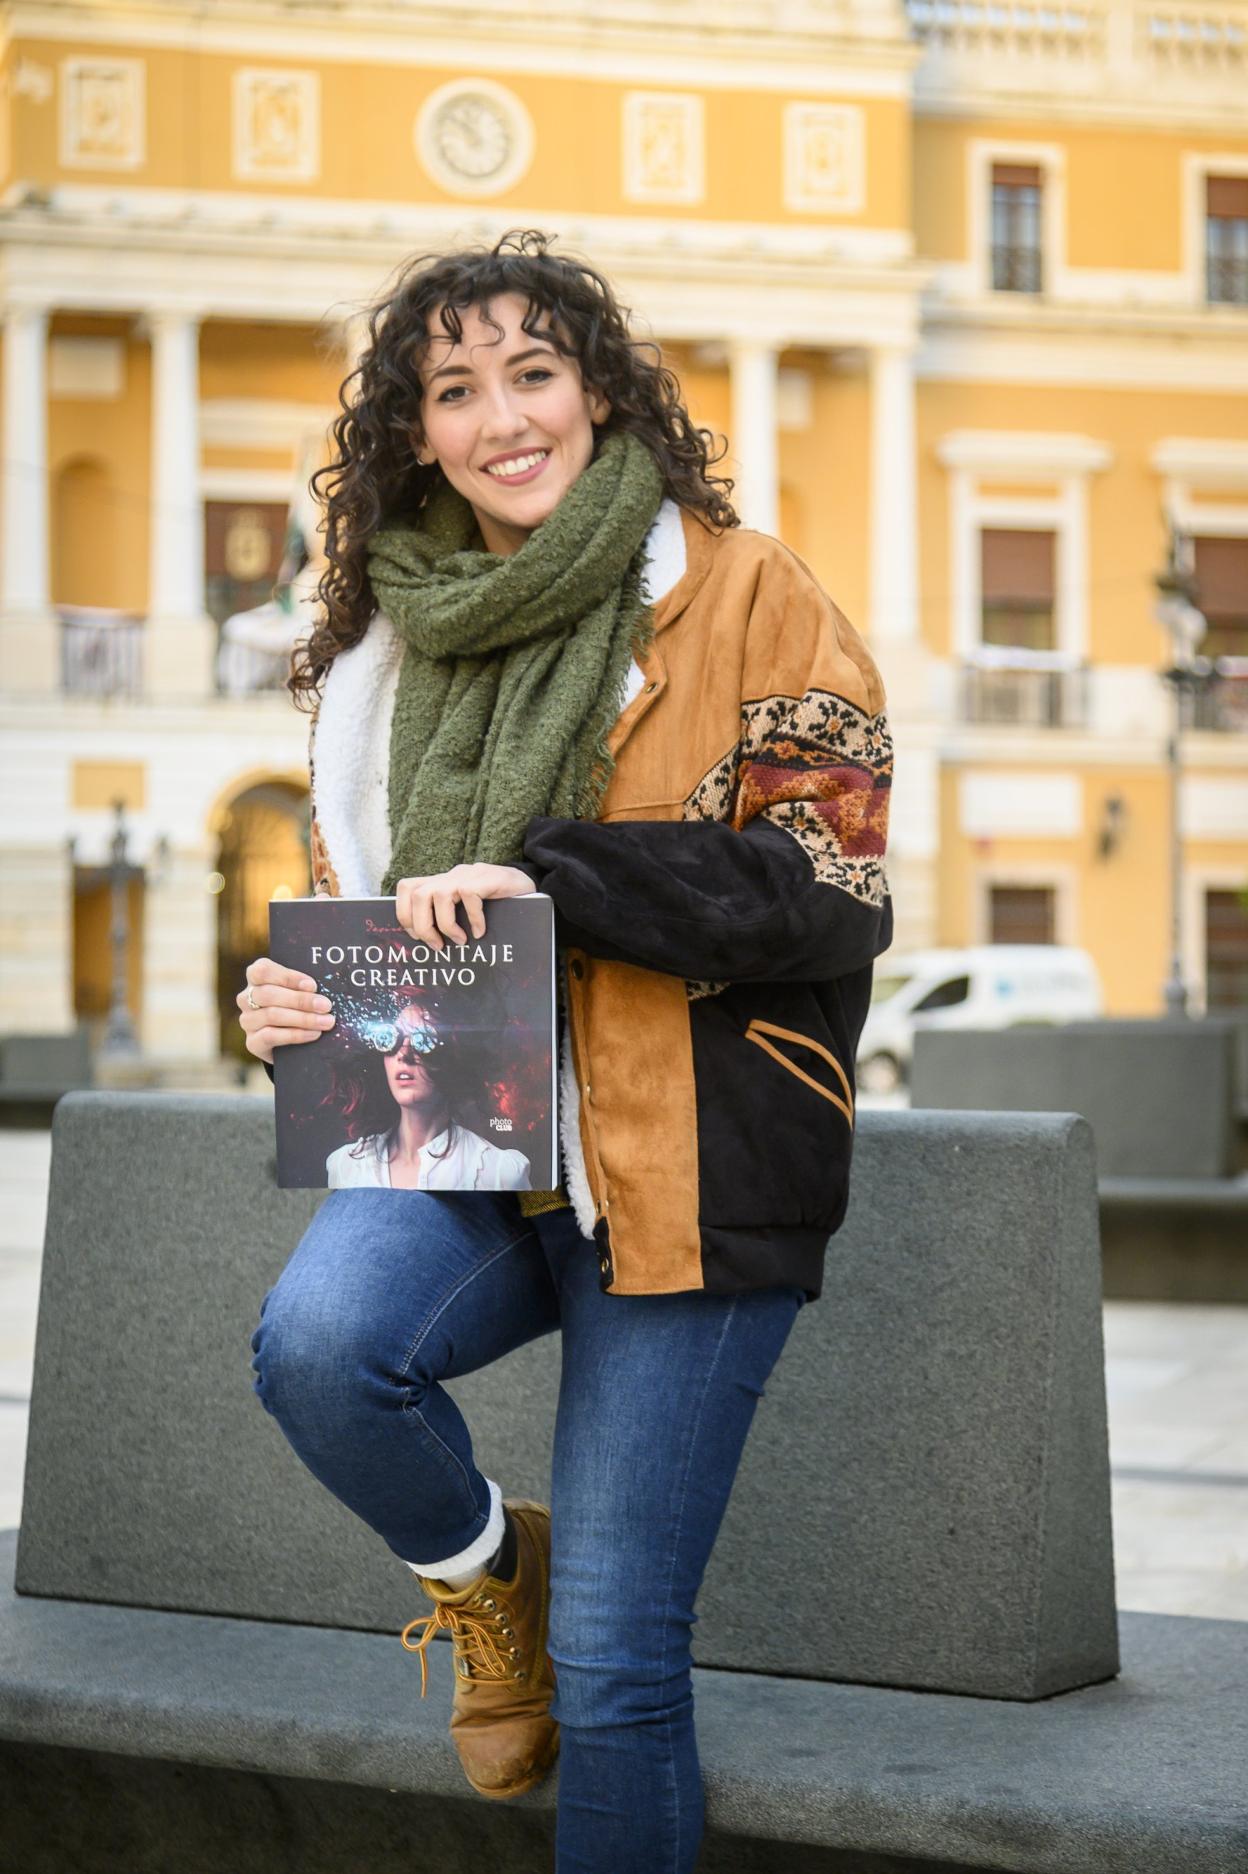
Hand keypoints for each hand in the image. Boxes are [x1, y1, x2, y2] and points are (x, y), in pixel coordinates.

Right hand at [236, 957, 335, 1065]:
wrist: (292, 1042)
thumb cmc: (299, 1006)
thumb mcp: (301, 991)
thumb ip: (307, 986)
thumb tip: (326, 984)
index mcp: (256, 977)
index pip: (263, 970)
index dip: (287, 977)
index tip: (312, 985)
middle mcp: (246, 997)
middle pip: (268, 994)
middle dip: (301, 1000)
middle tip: (326, 1006)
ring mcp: (248, 1020)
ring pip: (271, 1015)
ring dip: (303, 1018)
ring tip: (326, 1022)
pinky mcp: (252, 1042)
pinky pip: (271, 1036)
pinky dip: (296, 1034)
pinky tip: (314, 1034)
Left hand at [395, 863, 534, 948]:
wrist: (526, 885)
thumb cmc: (494, 904)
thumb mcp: (464, 909)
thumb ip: (448, 916)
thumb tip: (430, 944)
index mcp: (441, 882)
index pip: (407, 888)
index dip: (405, 913)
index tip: (417, 937)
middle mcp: (450, 876)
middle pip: (416, 894)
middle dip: (422, 926)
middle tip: (437, 945)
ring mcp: (467, 874)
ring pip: (438, 895)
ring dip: (446, 924)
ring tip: (460, 940)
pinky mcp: (485, 878)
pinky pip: (469, 896)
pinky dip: (473, 918)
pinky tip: (481, 931)